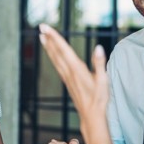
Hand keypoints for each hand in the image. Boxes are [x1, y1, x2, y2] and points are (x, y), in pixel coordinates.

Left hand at [39, 24, 110, 143]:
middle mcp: (69, 72)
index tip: (46, 28)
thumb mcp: (103, 81)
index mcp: (77, 69)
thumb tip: (98, 47)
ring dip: (48, 47)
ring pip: (55, 59)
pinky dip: (53, 57)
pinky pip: (57, 66)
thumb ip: (100, 63)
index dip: (54, 37)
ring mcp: (67, 78)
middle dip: (49, 39)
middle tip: (40, 27)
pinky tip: (52, 54)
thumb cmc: (99, 99)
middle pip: (57, 52)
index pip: (64, 49)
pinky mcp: (67, 82)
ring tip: (42, 37)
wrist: (91, 116)